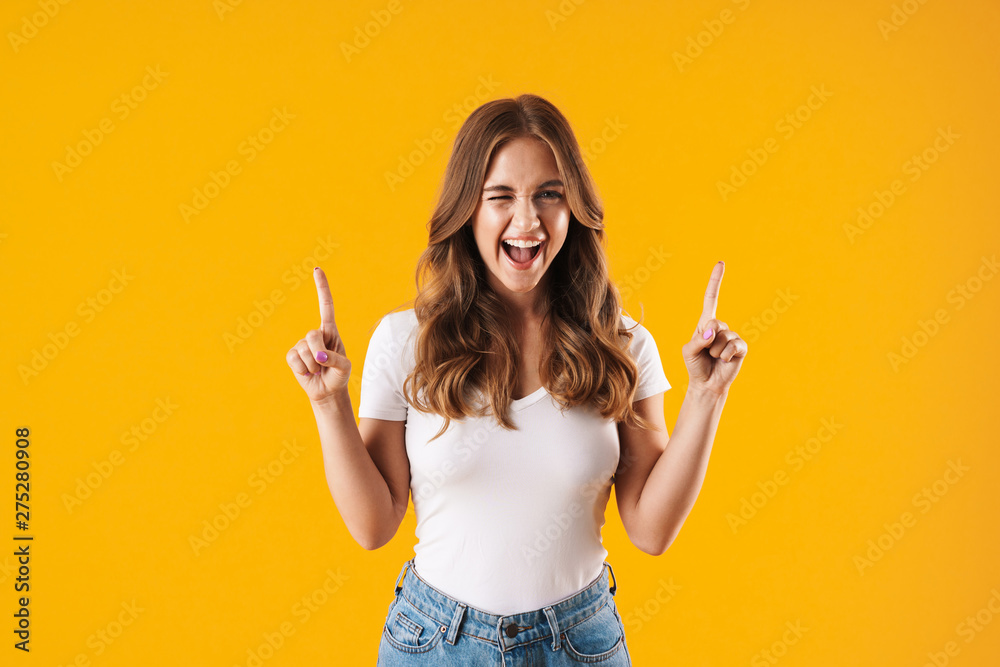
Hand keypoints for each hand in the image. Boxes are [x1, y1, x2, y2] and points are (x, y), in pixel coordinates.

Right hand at [285, 267, 351, 403]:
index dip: (322, 288)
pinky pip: (294, 359)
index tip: (316, 270)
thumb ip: (335, 359)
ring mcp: (302, 344)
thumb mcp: (344, 367)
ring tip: (318, 370)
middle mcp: (315, 334)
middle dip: (319, 353)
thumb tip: (319, 356)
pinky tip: (308, 372)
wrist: (327, 391)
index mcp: (330, 331)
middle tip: (324, 364)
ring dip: (313, 365)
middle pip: (312, 335)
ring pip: (303, 349)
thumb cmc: (338, 376)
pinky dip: (303, 369)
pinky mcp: (292, 356)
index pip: (326, 306)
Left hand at [681, 261, 747, 395]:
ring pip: (722, 338)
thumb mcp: (689, 351)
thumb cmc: (695, 365)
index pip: (711, 298)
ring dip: (714, 352)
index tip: (721, 263)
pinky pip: (733, 346)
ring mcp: (732, 336)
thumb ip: (698, 339)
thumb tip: (712, 331)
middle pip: (714, 324)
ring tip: (714, 358)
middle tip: (706, 352)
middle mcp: (720, 327)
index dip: (716, 281)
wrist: (706, 383)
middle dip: (706, 341)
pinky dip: (724, 356)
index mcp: (706, 323)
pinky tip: (724, 361)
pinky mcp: (741, 347)